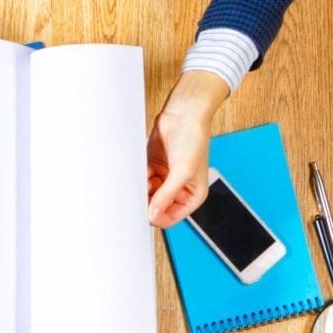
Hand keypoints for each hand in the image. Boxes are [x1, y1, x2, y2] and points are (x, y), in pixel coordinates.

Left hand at [146, 70, 229, 227]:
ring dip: (142, 188)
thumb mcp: (183, 171)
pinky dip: (139, 178)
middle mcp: (178, 190)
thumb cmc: (193, 138)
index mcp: (192, 195)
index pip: (170, 218)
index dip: (156, 217)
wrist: (184, 114)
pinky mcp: (154, 169)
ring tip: (148, 176)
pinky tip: (144, 170)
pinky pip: (141, 181)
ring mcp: (165, 180)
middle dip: (147, 201)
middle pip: (156, 207)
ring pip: (146, 195)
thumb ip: (167, 195)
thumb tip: (153, 215)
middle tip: (141, 194)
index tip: (144, 212)